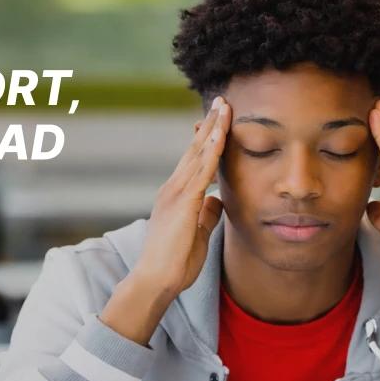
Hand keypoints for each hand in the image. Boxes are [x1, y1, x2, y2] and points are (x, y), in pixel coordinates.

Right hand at [100, 97, 230, 344]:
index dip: (206, 139)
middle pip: (195, 149)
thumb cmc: (174, 264)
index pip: (194, 161)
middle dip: (209, 124)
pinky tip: (221, 133)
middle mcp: (173, 188)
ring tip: (224, 106)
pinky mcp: (183, 202)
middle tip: (221, 101)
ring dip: (212, 128)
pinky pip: (201, 170)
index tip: (218, 120)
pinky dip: (212, 150)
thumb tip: (217, 199)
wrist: (155, 280)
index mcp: (176, 196)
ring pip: (198, 153)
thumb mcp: (197, 234)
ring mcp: (176, 193)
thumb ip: (206, 214)